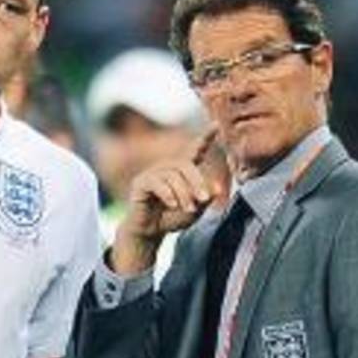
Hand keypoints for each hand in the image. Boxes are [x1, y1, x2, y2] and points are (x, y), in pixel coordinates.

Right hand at [111, 128, 223, 274]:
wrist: (150, 232)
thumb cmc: (172, 218)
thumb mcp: (195, 210)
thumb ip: (206, 198)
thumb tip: (215, 188)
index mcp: (182, 172)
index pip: (194, 150)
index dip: (205, 137)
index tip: (216, 125)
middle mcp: (167, 168)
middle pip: (184, 164)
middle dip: (197, 181)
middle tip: (204, 199)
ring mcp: (152, 174)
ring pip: (172, 176)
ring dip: (184, 193)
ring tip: (188, 209)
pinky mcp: (140, 183)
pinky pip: (157, 183)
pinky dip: (168, 194)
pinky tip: (173, 205)